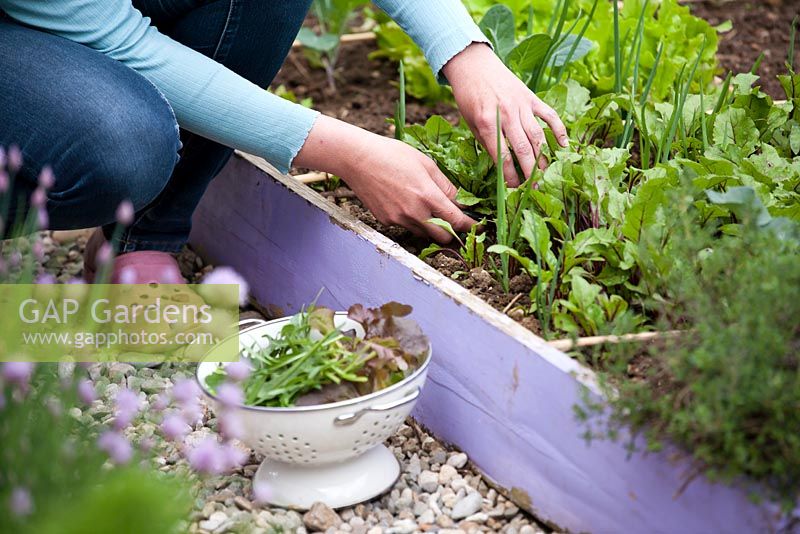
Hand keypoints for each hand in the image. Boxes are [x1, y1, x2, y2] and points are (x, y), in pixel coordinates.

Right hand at [294, 115, 475, 242]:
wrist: (358, 159)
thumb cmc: (393, 155)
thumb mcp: (426, 163)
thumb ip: (445, 185)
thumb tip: (461, 201)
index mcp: (427, 196)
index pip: (457, 220)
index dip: (471, 226)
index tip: (479, 227)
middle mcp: (414, 213)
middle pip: (443, 237)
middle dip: (452, 232)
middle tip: (456, 222)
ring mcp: (398, 219)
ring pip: (424, 233)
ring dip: (432, 227)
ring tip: (429, 209)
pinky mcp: (386, 221)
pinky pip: (406, 226)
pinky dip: (412, 220)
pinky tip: (405, 202)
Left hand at [443, 43, 568, 186]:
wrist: (473, 64)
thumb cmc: (468, 96)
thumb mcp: (470, 123)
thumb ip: (486, 142)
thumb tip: (502, 166)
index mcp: (487, 123)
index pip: (502, 157)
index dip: (509, 177)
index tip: (513, 190)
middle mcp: (506, 115)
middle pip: (523, 150)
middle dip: (529, 173)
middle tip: (533, 189)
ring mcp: (521, 105)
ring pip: (537, 136)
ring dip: (543, 158)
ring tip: (545, 176)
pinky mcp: (531, 97)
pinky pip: (550, 115)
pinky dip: (559, 130)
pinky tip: (564, 146)